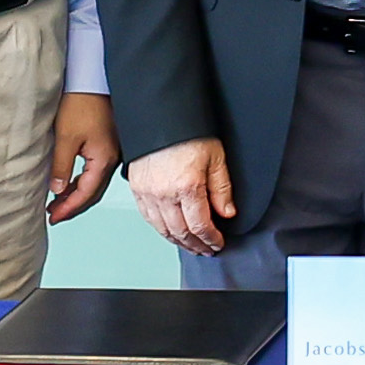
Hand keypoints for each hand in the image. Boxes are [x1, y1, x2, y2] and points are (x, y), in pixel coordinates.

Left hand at [45, 92, 117, 224]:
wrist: (92, 79)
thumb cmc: (82, 102)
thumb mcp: (66, 137)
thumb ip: (61, 166)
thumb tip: (57, 189)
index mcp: (104, 159)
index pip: (86, 194)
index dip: (69, 208)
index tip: (53, 217)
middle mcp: (111, 158)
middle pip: (93, 192)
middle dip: (73, 205)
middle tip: (54, 215)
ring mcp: (111, 151)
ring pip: (94, 182)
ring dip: (76, 194)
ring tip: (57, 202)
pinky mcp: (106, 143)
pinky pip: (95, 171)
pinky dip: (81, 181)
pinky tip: (69, 182)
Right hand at [126, 135, 237, 255]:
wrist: (160, 114)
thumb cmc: (188, 131)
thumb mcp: (215, 157)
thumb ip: (222, 188)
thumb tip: (227, 213)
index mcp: (187, 187)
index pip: (201, 226)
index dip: (211, 239)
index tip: (218, 243)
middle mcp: (164, 194)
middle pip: (181, 232)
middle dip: (196, 245)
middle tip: (206, 250)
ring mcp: (148, 193)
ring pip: (163, 229)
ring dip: (178, 241)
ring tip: (190, 245)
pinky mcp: (137, 189)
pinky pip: (148, 218)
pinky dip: (161, 229)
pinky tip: (170, 232)